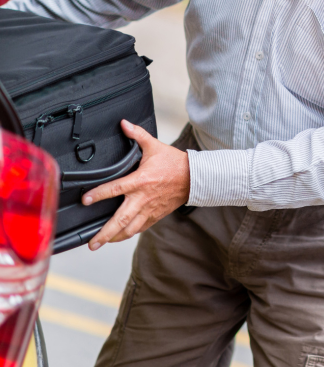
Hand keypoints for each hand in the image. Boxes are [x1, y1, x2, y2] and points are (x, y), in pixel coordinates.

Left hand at [82, 119, 189, 249]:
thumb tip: (124, 123)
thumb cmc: (174, 163)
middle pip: (120, 219)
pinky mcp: (155, 215)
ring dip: (114, 237)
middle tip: (91, 242)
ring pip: (129, 228)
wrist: (194, 177)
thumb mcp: (154, 146)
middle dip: (104, 232)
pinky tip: (120, 236)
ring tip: (101, 243)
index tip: (85, 200)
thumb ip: (137, 135)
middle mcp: (142, 198)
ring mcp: (149, 209)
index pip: (114, 189)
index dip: (97, 195)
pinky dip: (128, 233)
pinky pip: (140, 228)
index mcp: (140, 181)